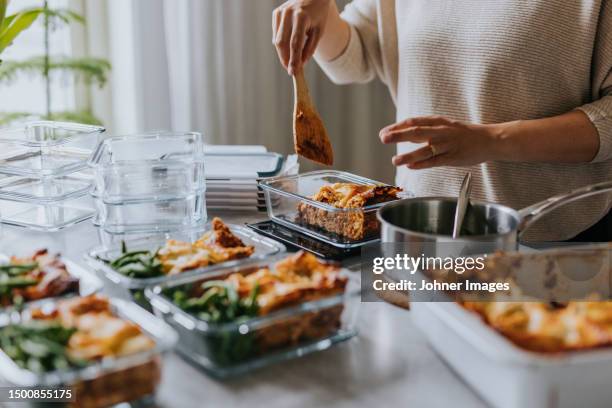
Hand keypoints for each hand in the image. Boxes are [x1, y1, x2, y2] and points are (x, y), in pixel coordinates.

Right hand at [273, 0, 331, 74]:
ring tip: (291, 60)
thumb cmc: (318, 15)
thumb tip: (300, 64)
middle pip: (282, 43)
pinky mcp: (276, 13)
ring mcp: (280, 12)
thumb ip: (309, 48)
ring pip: (277, 40)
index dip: (293, 59)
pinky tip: (288, 46)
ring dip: (283, 53)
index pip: (295, 43)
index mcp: (301, 17)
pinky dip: (281, 43)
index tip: (293, 72)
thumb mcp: (319, 32)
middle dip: (285, 58)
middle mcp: (288, 13)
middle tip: (290, 69)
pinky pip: (276, 34)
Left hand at [379, 116, 503, 168]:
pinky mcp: (454, 157)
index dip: (397, 127)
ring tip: (395, 160)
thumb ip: (423, 131)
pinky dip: (423, 164)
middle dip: (399, 135)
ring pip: (426, 149)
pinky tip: (411, 167)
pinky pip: (436, 161)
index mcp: (438, 122)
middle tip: (384, 138)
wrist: (490, 140)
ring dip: (409, 155)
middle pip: (417, 132)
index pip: (414, 122)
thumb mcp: (443, 126)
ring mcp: (448, 144)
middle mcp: (442, 131)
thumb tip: (402, 134)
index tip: (384, 132)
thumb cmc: (463, 134)